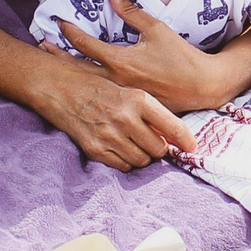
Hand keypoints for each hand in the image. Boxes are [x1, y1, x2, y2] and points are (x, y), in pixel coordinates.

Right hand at [31, 52, 194, 170]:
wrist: (58, 87)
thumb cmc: (96, 85)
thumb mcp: (127, 89)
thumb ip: (148, 110)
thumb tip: (169, 134)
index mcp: (138, 99)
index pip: (172, 126)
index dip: (185, 139)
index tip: (192, 147)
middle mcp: (126, 118)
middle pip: (159, 149)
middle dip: (160, 149)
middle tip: (155, 143)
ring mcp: (110, 135)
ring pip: (142, 160)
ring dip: (143, 156)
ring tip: (136, 144)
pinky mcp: (95, 148)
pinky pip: (122, 166)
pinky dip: (125, 161)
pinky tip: (120, 148)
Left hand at [57, 0, 250, 113]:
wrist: (202, 87)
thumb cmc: (181, 57)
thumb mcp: (157, 29)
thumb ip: (132, 12)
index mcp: (120, 60)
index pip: (85, 44)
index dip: (69, 31)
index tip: (59, 22)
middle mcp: (115, 80)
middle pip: (77, 68)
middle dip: (58, 56)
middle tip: (42, 47)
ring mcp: (120, 95)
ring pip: (87, 84)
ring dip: (70, 73)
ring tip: (54, 66)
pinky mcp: (128, 104)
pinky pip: (102, 95)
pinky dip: (88, 87)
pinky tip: (81, 84)